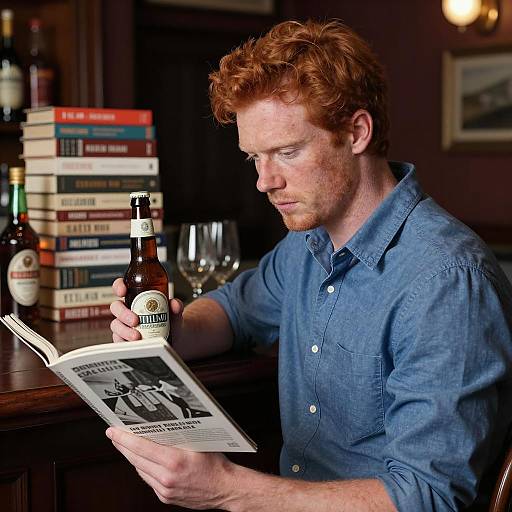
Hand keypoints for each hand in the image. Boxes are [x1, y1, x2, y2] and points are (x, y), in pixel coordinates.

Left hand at [106, 427, 235, 508]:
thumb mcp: (197, 443)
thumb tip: (157, 427)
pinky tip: (142, 460)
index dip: (124, 438)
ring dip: (132, 457)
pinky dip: (143, 468)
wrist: (225, 488)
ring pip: (140, 470)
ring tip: (125, 445)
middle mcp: (167, 477)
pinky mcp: (165, 497)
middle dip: (122, 445)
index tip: (112, 431)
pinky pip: (148, 480)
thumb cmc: (215, 463)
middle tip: (113, 435)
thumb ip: (176, 438)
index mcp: (174, 460)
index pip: (141, 447)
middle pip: (136, 459)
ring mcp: (165, 490)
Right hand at [110, 278, 183, 342]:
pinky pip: (118, 340)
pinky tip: (134, 344)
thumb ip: (176, 306)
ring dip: (125, 331)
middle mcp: (127, 310)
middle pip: (116, 307)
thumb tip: (175, 303)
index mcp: (136, 298)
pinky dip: (125, 342)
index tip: (123, 291)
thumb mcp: (175, 312)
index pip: (122, 287)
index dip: (119, 286)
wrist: (174, 338)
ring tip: (137, 336)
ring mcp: (124, 325)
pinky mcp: (124, 339)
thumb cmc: (170, 320)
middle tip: (135, 320)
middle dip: (123, 313)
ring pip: (116, 325)